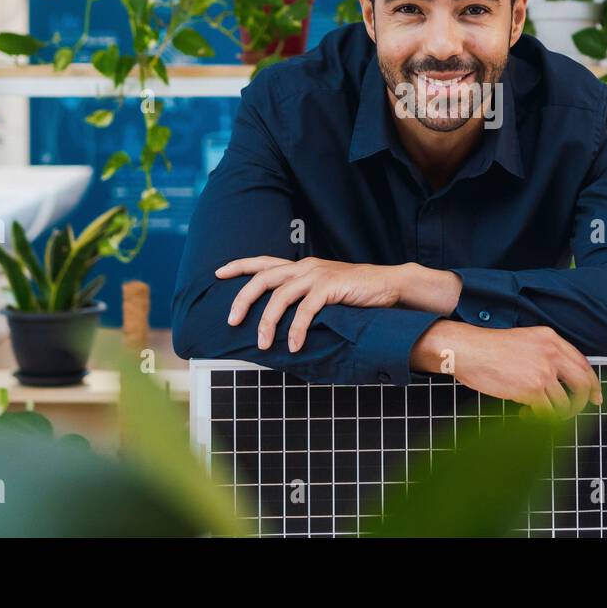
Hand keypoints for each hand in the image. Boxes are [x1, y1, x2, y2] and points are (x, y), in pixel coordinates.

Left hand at [216, 256, 404, 352]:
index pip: (263, 261)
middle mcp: (305, 267)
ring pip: (280, 295)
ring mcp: (317, 275)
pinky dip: (297, 329)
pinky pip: (306, 310)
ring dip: (267, 321)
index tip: (217, 273)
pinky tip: (294, 346)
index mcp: (301, 266)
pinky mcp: (330, 286)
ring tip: (262, 344)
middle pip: (263, 278)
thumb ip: (304, 296)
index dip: (239, 265)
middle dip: (243, 299)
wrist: (388, 285)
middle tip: (231, 321)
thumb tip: (281, 319)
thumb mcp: (324, 290)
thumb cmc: (356, 292)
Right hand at [411, 321, 601, 417]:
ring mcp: (543, 371)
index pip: (583, 363)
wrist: (468, 350)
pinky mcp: (531, 388)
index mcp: (551, 339)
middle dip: (585, 402)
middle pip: (583, 383)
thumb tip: (561, 381)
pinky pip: (547, 412)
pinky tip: (525, 414)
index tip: (596, 396)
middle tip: (580, 411)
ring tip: (538, 413)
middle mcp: (552, 353)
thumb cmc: (489, 348)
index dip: (592, 382)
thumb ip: (546, 354)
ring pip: (565, 403)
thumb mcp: (525, 340)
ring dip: (555, 414)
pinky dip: (538, 419)